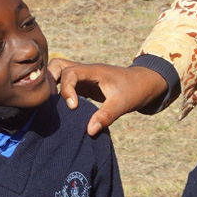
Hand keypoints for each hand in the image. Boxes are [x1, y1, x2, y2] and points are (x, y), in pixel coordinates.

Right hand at [48, 59, 168, 136]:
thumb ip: (106, 116)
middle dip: (50, 81)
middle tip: (52, 101)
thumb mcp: (122, 104)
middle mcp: (86, 71)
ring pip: (60, 72)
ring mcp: (84, 77)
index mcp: (94, 71)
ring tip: (52, 103)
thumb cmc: (135, 91)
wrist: (145, 84)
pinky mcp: (85, 85)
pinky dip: (60, 92)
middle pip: (58, 65)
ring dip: (53, 84)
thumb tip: (89, 131)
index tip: (73, 107)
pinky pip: (66, 84)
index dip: (66, 89)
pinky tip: (60, 107)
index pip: (70, 72)